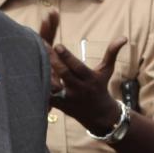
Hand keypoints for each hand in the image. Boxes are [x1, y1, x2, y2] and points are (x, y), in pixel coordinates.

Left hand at [38, 10, 127, 133]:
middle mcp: (79, 89)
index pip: (77, 67)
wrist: (99, 115)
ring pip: (54, 85)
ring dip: (44, 74)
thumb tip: (124, 37)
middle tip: (40, 45)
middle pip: (64, 74)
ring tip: (32, 58)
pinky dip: (40, 89)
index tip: (58, 45)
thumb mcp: (106, 70)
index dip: (67, 57)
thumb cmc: (100, 87)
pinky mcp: (60, 105)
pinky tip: (29, 77)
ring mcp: (68, 98)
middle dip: (53, 61)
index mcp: (89, 79)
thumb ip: (112, 53)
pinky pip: (48, 97)